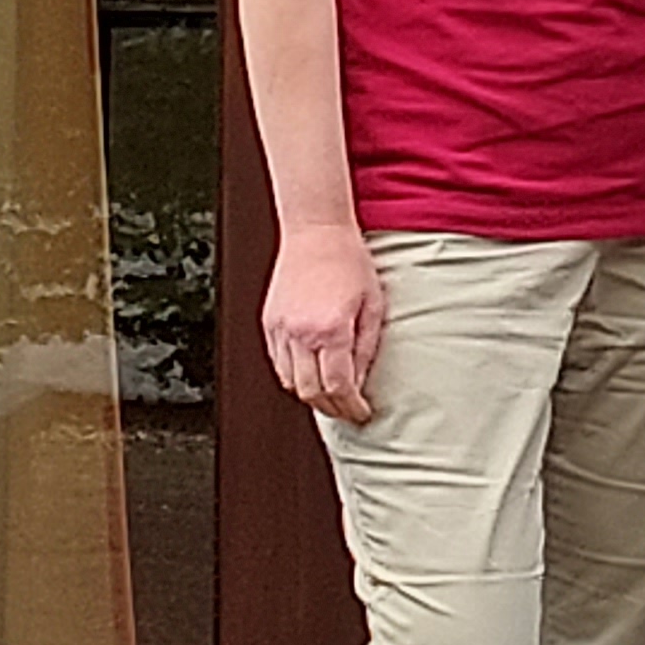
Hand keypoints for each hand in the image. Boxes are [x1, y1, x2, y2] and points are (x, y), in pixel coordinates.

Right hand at [263, 225, 385, 424]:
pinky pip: (278, 363)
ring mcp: (281, 328)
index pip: (339, 387)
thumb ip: (366, 347)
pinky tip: (310, 376)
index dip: (352, 407)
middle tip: (348, 411)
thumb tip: (361, 381)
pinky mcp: (270, 322)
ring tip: (331, 398)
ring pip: (291, 382)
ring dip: (311, 396)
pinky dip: (293, 377)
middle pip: (311, 392)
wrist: (316, 232)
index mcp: (331, 329)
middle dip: (332, 409)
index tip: (362, 413)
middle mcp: (301, 333)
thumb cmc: (349, 261)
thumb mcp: (373, 305)